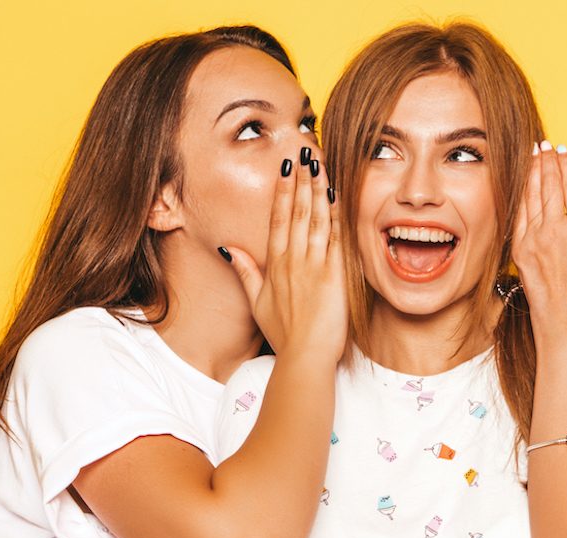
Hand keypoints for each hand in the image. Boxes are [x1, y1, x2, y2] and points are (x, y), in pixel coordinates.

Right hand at [223, 149, 347, 360]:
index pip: (278, 219)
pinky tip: (337, 196)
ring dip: (317, 189)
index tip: (286, 167)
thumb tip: (229, 248)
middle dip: (301, 179)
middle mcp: (292, 261)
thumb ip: (246, 272)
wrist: (304, 357)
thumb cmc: (284, 334)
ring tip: (321, 163)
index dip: (282, 191)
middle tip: (305, 151)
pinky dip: (335, 216)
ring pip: (314, 219)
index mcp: (275, 265)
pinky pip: (333, 239)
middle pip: (295, 212)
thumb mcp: (257, 302)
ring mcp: (312, 267)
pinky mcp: (332, 276)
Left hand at [512, 141, 566, 336]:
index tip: (563, 149)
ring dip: (533, 172)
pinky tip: (523, 183)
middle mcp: (554, 230)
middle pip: (549, 185)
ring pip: (532, 196)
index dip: (566, 164)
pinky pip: (520, 214)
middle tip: (545, 143)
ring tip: (534, 154)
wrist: (562, 319)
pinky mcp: (520, 248)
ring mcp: (534, 238)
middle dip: (547, 161)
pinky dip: (521, 195)